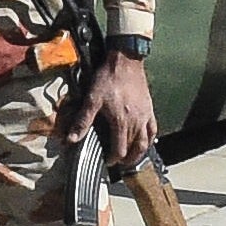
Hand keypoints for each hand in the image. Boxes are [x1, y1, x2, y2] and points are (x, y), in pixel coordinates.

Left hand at [77, 54, 157, 171]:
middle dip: (126, 159)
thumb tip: (71, 139)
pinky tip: (146, 142)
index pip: (120, 150)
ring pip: (146, 142)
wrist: (125, 61)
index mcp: (121, 122)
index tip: (107, 161)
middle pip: (134, 148)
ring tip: (132, 158)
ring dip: (139, 153)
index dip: (113, 159)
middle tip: (119, 163)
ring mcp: (145, 116)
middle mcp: (136, 122)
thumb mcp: (91, 100)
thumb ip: (82, 121)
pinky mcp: (150, 109)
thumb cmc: (108, 79)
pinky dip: (150, 139)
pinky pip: (153, 129)